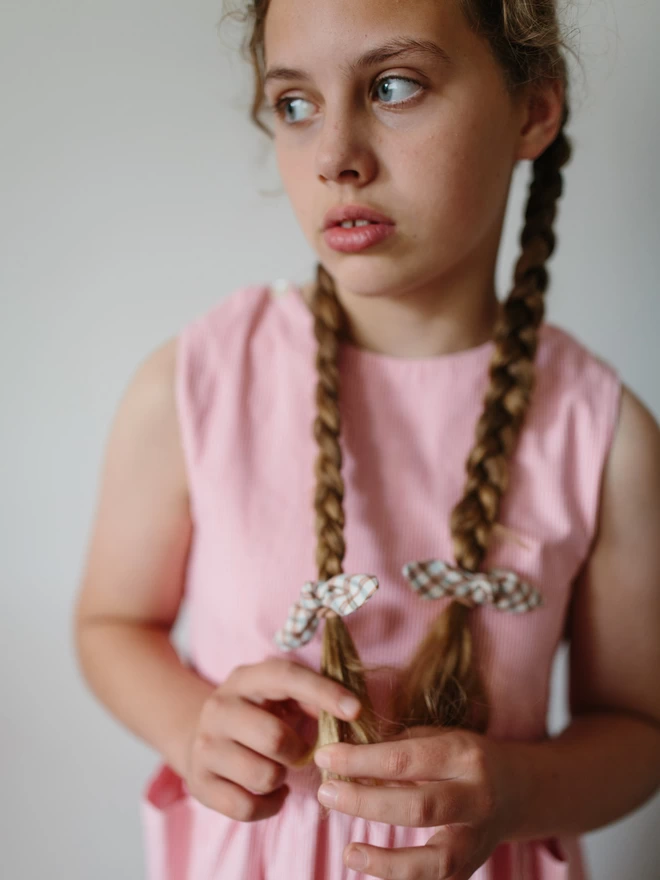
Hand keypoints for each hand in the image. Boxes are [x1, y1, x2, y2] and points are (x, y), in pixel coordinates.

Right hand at [185, 657, 361, 821]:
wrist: (198, 735)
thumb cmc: (257, 714)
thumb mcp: (278, 696)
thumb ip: (311, 698)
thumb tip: (347, 711)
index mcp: (245, 679)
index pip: (285, 677)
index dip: (323, 692)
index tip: (355, 710)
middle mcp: (219, 708)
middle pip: (274, 738)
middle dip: (298, 751)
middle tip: (300, 752)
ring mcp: (205, 746)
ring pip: (264, 776)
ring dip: (283, 778)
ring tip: (279, 769)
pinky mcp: (199, 783)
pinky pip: (247, 807)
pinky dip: (270, 805)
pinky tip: (273, 792)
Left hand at [313, 726, 522, 878]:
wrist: (521, 790)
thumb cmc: (466, 757)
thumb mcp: (442, 737)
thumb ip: (401, 746)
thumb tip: (349, 755)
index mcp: (463, 754)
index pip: (404, 759)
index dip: (360, 759)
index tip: (325, 757)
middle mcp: (475, 797)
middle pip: (417, 806)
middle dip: (365, 802)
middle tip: (326, 793)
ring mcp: (477, 839)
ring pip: (433, 860)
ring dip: (386, 861)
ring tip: (349, 852)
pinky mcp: (471, 868)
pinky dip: (400, 879)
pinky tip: (368, 867)